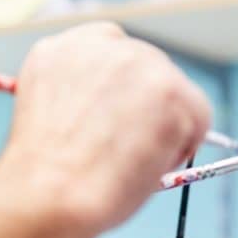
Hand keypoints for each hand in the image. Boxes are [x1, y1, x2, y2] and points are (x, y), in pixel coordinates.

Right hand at [2, 23, 211, 237]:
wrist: (46, 193)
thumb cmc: (40, 173)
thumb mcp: (46, 115)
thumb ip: (81, 98)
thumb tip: (120, 113)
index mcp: (60, 48)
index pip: (107, 50)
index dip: (116, 87)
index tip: (115, 113)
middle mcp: (100, 44)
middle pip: (147, 67)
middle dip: (145, 105)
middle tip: (128, 147)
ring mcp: (139, 62)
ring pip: (175, 93)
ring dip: (163, 126)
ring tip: (127, 161)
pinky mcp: (172, 90)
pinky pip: (197, 118)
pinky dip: (181, 146)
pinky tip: (145, 164)